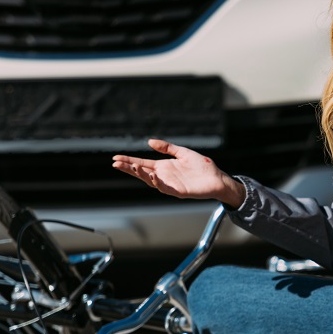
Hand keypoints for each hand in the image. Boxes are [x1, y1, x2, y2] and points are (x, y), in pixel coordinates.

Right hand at [112, 139, 244, 206]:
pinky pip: (165, 188)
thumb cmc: (202, 167)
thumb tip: (149, 142)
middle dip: (128, 168)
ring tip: (132, 167)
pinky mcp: (179, 191)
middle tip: (115, 163)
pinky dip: (158, 183)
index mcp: (164, 167)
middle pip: (142, 173)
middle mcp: (164, 176)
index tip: (116, 158)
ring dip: (141, 174)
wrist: (218, 178)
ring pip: (151, 181)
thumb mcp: (182, 153)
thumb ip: (167, 148)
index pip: (142, 164)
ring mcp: (170, 184)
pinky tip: (152, 176)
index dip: (129, 161)